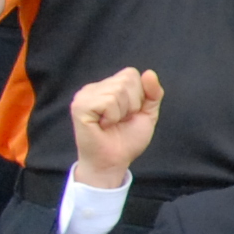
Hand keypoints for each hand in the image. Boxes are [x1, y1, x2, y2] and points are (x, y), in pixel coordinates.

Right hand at [70, 68, 162, 186]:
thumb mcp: (147, 113)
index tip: (130, 113)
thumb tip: (149, 73)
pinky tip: (103, 125)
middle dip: (132, 104)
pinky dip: (112, 116)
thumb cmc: (127, 139)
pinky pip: (108, 101)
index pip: (131, 73)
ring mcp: (84, 96)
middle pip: (126, 80)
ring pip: (118, 90)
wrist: (114, 161)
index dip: (139, 95)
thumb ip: (153, 93)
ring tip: (111, 123)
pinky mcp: (80, 106)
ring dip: (122, 112)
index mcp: (107, 86)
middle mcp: (93, 88)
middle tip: (120, 120)